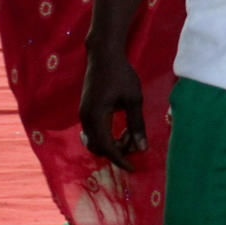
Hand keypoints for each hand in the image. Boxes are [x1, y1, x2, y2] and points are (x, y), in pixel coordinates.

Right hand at [79, 52, 146, 170]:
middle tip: (136, 147)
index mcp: (95, 117)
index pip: (106, 147)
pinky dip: (107, 136)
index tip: (133, 168)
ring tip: (131, 137)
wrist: (103, 56)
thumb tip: (142, 148)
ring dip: (112, 144)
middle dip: (117, 152)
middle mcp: (85, 119)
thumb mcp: (133, 99)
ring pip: (95, 140)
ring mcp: (83, 115)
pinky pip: (94, 132)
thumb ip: (136, 124)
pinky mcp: (86, 111)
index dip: (120, 160)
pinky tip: (123, 130)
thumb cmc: (121, 75)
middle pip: (98, 147)